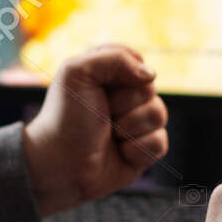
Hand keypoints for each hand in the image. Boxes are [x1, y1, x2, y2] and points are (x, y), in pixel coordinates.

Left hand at [21, 45, 167, 217]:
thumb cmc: (65, 118)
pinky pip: (160, 142)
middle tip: (102, 115)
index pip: (136, 60)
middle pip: (149, 88)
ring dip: (131, 126)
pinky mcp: (144, 150)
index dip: (124, 72)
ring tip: (110, 135)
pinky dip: (138, 149)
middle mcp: (124, 97)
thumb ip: (115, 57)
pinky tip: (120, 153)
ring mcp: (135, 124)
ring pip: (159, 114)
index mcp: (107, 75)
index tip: (100, 84)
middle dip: (124, 103)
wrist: (61, 164)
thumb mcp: (78, 73)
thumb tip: (151, 74)